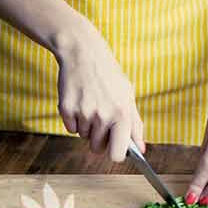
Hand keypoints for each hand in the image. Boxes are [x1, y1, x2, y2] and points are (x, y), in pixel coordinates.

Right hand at [55, 35, 144, 161]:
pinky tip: (79, 101)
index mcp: (122, 114)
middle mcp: (103, 116)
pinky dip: (73, 120)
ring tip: (90, 103)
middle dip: (98, 139)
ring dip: (86, 126)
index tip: (114, 148)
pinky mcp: (66, 110)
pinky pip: (70, 129)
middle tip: (100, 119)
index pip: (117, 154)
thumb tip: (141, 149)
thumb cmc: (108, 76)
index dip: (114, 154)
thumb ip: (135, 125)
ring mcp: (83, 113)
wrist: (83, 53)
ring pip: (83, 137)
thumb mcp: (127, 96)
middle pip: (97, 148)